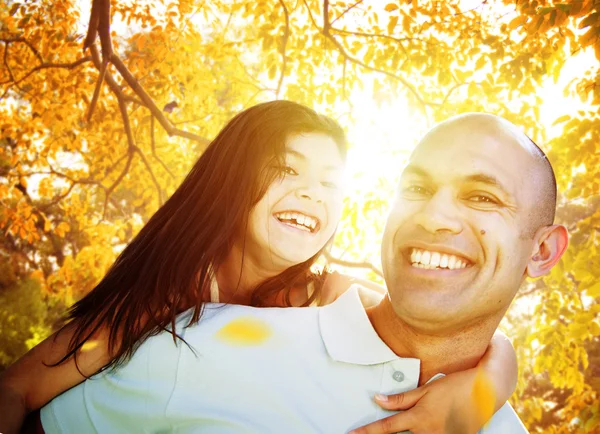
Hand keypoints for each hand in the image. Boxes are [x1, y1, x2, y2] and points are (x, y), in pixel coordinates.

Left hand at [349, 368, 495, 433]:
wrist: (486, 391)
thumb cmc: (456, 386)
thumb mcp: (426, 389)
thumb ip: (401, 399)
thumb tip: (378, 399)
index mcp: (419, 418)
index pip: (387, 427)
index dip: (367, 432)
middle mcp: (428, 433)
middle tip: (372, 430)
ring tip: (399, 425)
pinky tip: (423, 428)